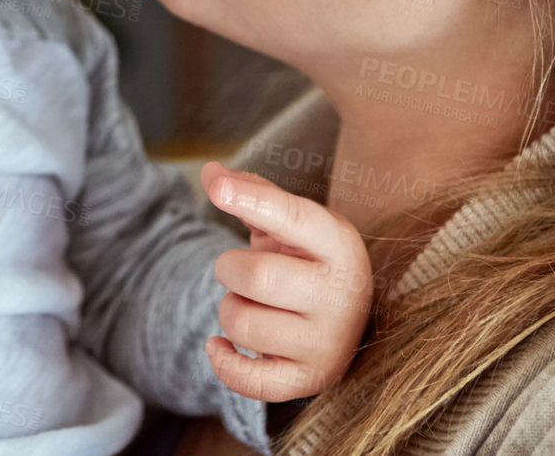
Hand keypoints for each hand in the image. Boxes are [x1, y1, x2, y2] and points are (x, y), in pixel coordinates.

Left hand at [199, 161, 372, 402]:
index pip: (291, 217)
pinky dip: (224, 362)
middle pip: (257, 276)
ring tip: (250, 304)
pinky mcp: (310, 380)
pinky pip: (251, 381)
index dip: (249, 200)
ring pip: (244, 324)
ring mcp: (329, 343)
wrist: (344, 313)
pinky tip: (220, 344)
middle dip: (229, 267)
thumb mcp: (290, 221)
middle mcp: (342, 295)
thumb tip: (210, 173)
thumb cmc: (306, 257)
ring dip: (229, 310)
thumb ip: (251, 192)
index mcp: (340, 244)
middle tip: (239, 269)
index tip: (217, 187)